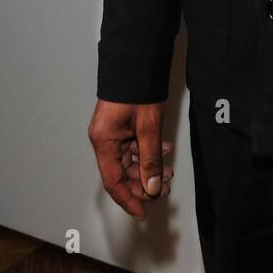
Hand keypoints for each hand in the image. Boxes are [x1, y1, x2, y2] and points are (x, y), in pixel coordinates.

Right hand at [88, 100, 173, 219]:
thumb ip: (150, 159)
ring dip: (149, 168)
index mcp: (104, 141)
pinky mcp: (121, 126)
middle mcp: (104, 139)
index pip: (113, 181)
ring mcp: (112, 133)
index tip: (142, 212)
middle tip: (165, 188)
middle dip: (143, 183)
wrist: (137, 60)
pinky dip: (148, 152)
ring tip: (169, 170)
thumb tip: (152, 187)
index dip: (128, 199)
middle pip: (121, 173)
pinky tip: (164, 150)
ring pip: (129, 161)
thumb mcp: (149, 127)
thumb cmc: (137, 88)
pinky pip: (133, 147)